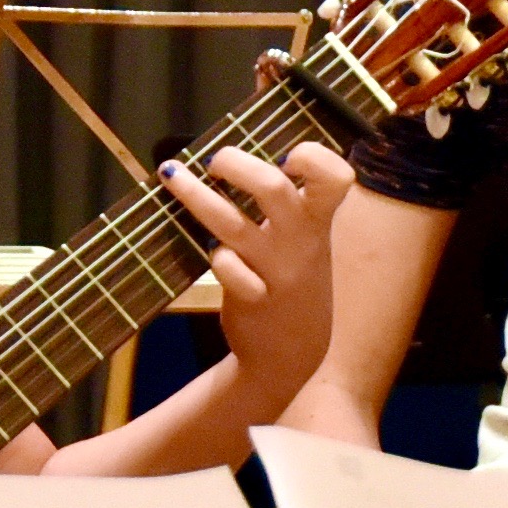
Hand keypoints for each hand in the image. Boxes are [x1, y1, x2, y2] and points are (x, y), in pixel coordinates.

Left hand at [161, 143, 356, 409]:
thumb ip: (292, 205)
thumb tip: (245, 156)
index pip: (335, 179)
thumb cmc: (295, 282)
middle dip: (236, 163)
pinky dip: (214, 254)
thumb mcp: (309, 243)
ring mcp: (274, 270)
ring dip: (195, 194)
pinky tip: (207, 249)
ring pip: (231, 223)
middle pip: (271, 188)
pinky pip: (224, 266)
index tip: (286, 155)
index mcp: (318, 223)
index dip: (314, 157)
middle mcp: (299, 242)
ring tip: (172, 174)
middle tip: (216, 161)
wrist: (294, 352)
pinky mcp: (249, 296)